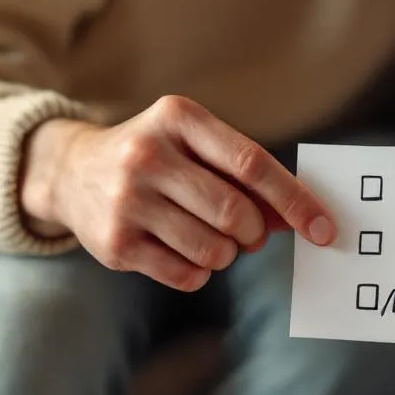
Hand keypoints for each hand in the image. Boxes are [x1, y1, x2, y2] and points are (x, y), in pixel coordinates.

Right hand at [20, 95, 335, 290]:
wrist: (70, 171)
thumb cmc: (156, 158)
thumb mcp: (195, 147)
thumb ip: (245, 176)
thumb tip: (300, 218)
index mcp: (178, 118)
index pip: (252, 163)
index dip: (295, 200)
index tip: (324, 229)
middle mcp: (148, 155)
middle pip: (235, 213)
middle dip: (254, 234)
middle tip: (249, 235)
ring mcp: (127, 201)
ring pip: (213, 250)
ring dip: (226, 255)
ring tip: (210, 239)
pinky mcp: (114, 243)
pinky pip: (185, 275)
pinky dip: (198, 271)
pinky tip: (181, 251)